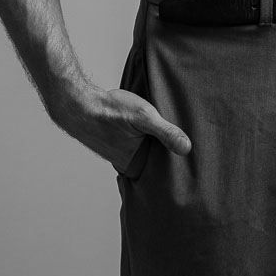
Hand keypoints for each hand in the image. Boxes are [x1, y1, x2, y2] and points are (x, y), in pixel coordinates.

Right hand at [48, 81, 191, 171]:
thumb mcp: (143, 116)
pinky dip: (145, 139)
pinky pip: (138, 146)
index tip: (196, 154)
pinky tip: (150, 128)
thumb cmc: (110, 110)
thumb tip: (187, 148)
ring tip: (171, 133)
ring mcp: (123, 157)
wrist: (79, 105)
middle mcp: (129, 167)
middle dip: (170, 152)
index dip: (181, 161)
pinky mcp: (118, 147)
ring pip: (148, 152)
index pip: (167, 170)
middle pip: (159, 161)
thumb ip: (166, 132)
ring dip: (157, 143)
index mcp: (137, 166)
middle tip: (189, 140)